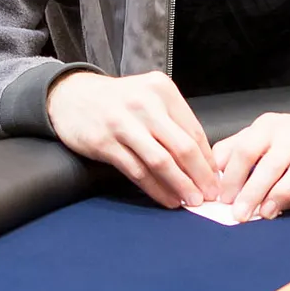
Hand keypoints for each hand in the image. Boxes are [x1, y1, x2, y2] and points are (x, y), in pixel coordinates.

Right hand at [45, 70, 219, 208]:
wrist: (73, 96)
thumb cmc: (119, 101)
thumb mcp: (149, 97)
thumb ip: (173, 121)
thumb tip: (202, 159)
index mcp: (162, 90)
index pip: (193, 130)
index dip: (207, 159)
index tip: (216, 178)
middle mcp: (146, 103)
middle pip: (182, 146)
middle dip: (200, 175)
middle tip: (211, 195)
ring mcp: (124, 123)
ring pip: (161, 161)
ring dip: (180, 185)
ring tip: (192, 201)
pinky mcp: (105, 143)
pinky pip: (137, 171)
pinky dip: (155, 189)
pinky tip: (167, 199)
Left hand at [213, 106, 289, 220]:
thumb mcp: (263, 134)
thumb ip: (236, 149)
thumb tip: (212, 172)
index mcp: (266, 128)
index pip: (243, 149)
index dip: (231, 175)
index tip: (221, 197)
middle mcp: (288, 137)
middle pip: (266, 165)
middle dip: (250, 191)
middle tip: (237, 214)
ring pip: (289, 177)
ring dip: (272, 198)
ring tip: (260, 215)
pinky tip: (282, 210)